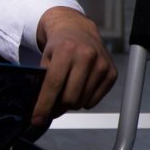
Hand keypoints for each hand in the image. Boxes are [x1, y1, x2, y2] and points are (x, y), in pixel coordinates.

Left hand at [32, 6, 116, 126]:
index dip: (44, 105)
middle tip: (51, 106)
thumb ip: (43, 81)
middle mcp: (86, 56)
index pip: (53, 85)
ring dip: (70, 103)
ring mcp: (102, 65)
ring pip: (82, 101)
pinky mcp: (112, 73)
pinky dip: (83, 100)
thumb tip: (40, 109)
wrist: (78, 30)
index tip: (37, 119)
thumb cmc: (58, 46)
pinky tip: (79, 88)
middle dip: (57, 107)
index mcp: (66, 50)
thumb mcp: (45, 58)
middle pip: (70, 97)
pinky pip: (94, 100)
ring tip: (65, 93)